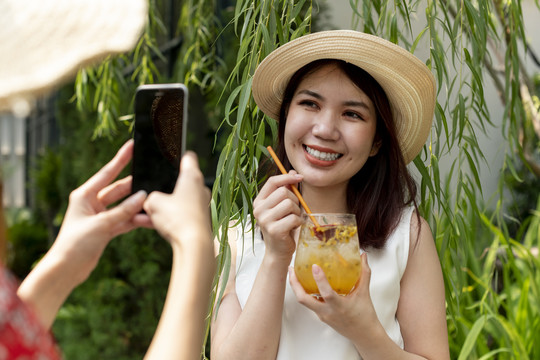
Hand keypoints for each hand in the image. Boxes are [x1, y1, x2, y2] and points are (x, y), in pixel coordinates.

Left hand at [51, 139, 147, 283]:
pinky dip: (135, 220)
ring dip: (137, 205)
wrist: (66, 270)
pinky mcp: (106, 229)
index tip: (132, 145)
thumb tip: (143, 197)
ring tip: (154, 200)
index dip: (121, 159)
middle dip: (135, 186)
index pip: (107, 173)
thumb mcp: (101, 225)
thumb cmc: (75, 244)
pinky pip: (125, 220)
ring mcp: (100, 216)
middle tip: (152, 177)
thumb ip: (124, 211)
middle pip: (119, 189)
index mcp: (84, 195)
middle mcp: (92, 203)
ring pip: (124, 205)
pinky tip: (149, 218)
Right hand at [143, 152, 211, 253]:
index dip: (176, 154)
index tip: (168, 156)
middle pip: (179, 182)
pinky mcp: (197, 220)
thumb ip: (149, 198)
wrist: (193, 245)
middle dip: (163, 187)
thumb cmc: (177, 218)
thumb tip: (150, 201)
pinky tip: (144, 223)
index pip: (187, 157)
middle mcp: (199, 189)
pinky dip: (164, 218)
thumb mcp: (154, 203)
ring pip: (176, 201)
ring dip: (160, 206)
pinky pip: (177, 216)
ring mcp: (200, 205)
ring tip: (140, 212)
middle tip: (149, 189)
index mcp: (192, 177)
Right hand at [253, 171, 303, 261]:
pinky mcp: (274, 230)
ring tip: (293, 220)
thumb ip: (286, 190)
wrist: (278, 251)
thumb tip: (292, 171)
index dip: (287, 177)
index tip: (300, 177)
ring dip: (297, 212)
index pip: (272, 182)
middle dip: (295, 200)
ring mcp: (265, 220)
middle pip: (283, 192)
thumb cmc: (282, 226)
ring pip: (290, 204)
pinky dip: (298, 222)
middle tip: (294, 211)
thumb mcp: (282, 207)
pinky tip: (294, 228)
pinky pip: (294, 218)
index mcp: (259, 202)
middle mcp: (258, 209)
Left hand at [288, 253, 379, 339]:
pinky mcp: (321, 315)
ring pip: (304, 301)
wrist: (364, 334)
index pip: (326, 293)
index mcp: (339, 307)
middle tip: (291, 269)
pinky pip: (310, 303)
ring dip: (297, 287)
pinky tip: (306, 282)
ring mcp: (322, 315)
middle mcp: (327, 312)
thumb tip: (363, 256)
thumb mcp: (364, 293)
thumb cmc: (365, 315)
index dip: (320, 280)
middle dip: (294, 284)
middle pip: (303, 299)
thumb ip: (364, 273)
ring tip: (294, 272)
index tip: (315, 266)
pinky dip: (305, 292)